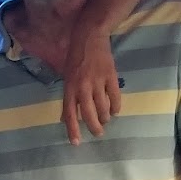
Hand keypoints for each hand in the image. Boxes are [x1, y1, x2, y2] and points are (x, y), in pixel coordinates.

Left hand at [60, 29, 120, 144]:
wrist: (90, 37)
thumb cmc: (75, 57)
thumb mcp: (66, 77)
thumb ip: (68, 98)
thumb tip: (65, 118)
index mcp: (69, 87)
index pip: (69, 113)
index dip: (72, 129)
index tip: (76, 143)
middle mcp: (82, 86)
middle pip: (88, 114)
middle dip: (94, 127)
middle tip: (98, 133)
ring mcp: (98, 81)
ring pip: (103, 108)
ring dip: (105, 118)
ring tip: (105, 120)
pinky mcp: (111, 76)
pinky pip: (115, 97)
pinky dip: (115, 107)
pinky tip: (114, 110)